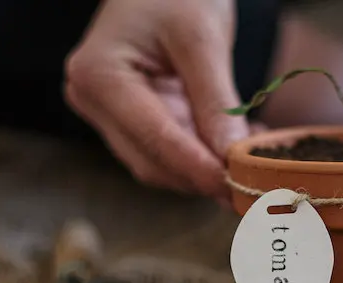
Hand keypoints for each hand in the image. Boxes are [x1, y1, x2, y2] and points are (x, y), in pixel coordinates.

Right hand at [64, 0, 248, 200]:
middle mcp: (93, 101)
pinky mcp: (129, 122)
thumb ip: (216, 100)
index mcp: (99, 74)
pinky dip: (200, 158)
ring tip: (247, 160)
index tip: (234, 184)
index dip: (196, 167)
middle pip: (151, 160)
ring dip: (203, 171)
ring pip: (159, 165)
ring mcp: (108, 115)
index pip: (153, 136)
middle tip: (250, 183)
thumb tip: (231, 157)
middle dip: (201, 175)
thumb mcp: (202, 38)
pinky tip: (231, 148)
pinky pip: (166, 153)